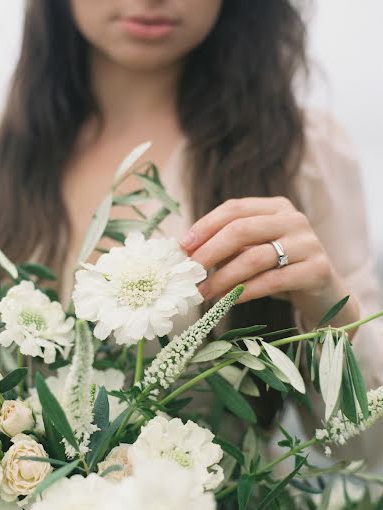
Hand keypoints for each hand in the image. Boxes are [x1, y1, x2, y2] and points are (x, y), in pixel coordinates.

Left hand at [180, 197, 359, 330]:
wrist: (326, 297)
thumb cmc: (282, 272)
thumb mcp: (254, 254)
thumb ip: (229, 248)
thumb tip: (188, 253)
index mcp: (276, 208)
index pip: (234, 209)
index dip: (205, 226)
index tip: (183, 246)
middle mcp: (294, 219)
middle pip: (241, 229)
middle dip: (209, 251)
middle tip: (189, 272)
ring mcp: (308, 243)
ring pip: (255, 257)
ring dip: (223, 277)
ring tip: (203, 293)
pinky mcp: (317, 270)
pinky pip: (272, 281)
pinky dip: (244, 292)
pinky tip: (228, 301)